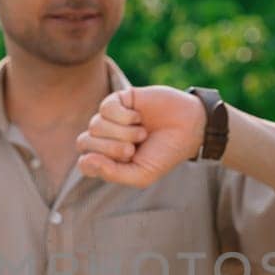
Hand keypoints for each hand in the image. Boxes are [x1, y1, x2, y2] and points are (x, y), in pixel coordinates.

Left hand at [75, 85, 205, 187]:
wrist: (189, 128)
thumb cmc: (165, 154)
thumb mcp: (142, 175)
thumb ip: (112, 174)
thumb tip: (86, 159)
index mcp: (107, 159)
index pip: (84, 162)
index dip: (98, 163)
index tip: (122, 162)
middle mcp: (105, 138)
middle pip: (84, 142)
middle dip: (111, 148)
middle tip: (133, 148)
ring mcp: (110, 118)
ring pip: (95, 125)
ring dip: (122, 132)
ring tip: (141, 133)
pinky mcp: (119, 99)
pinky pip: (105, 108)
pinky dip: (124, 116)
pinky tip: (137, 117)